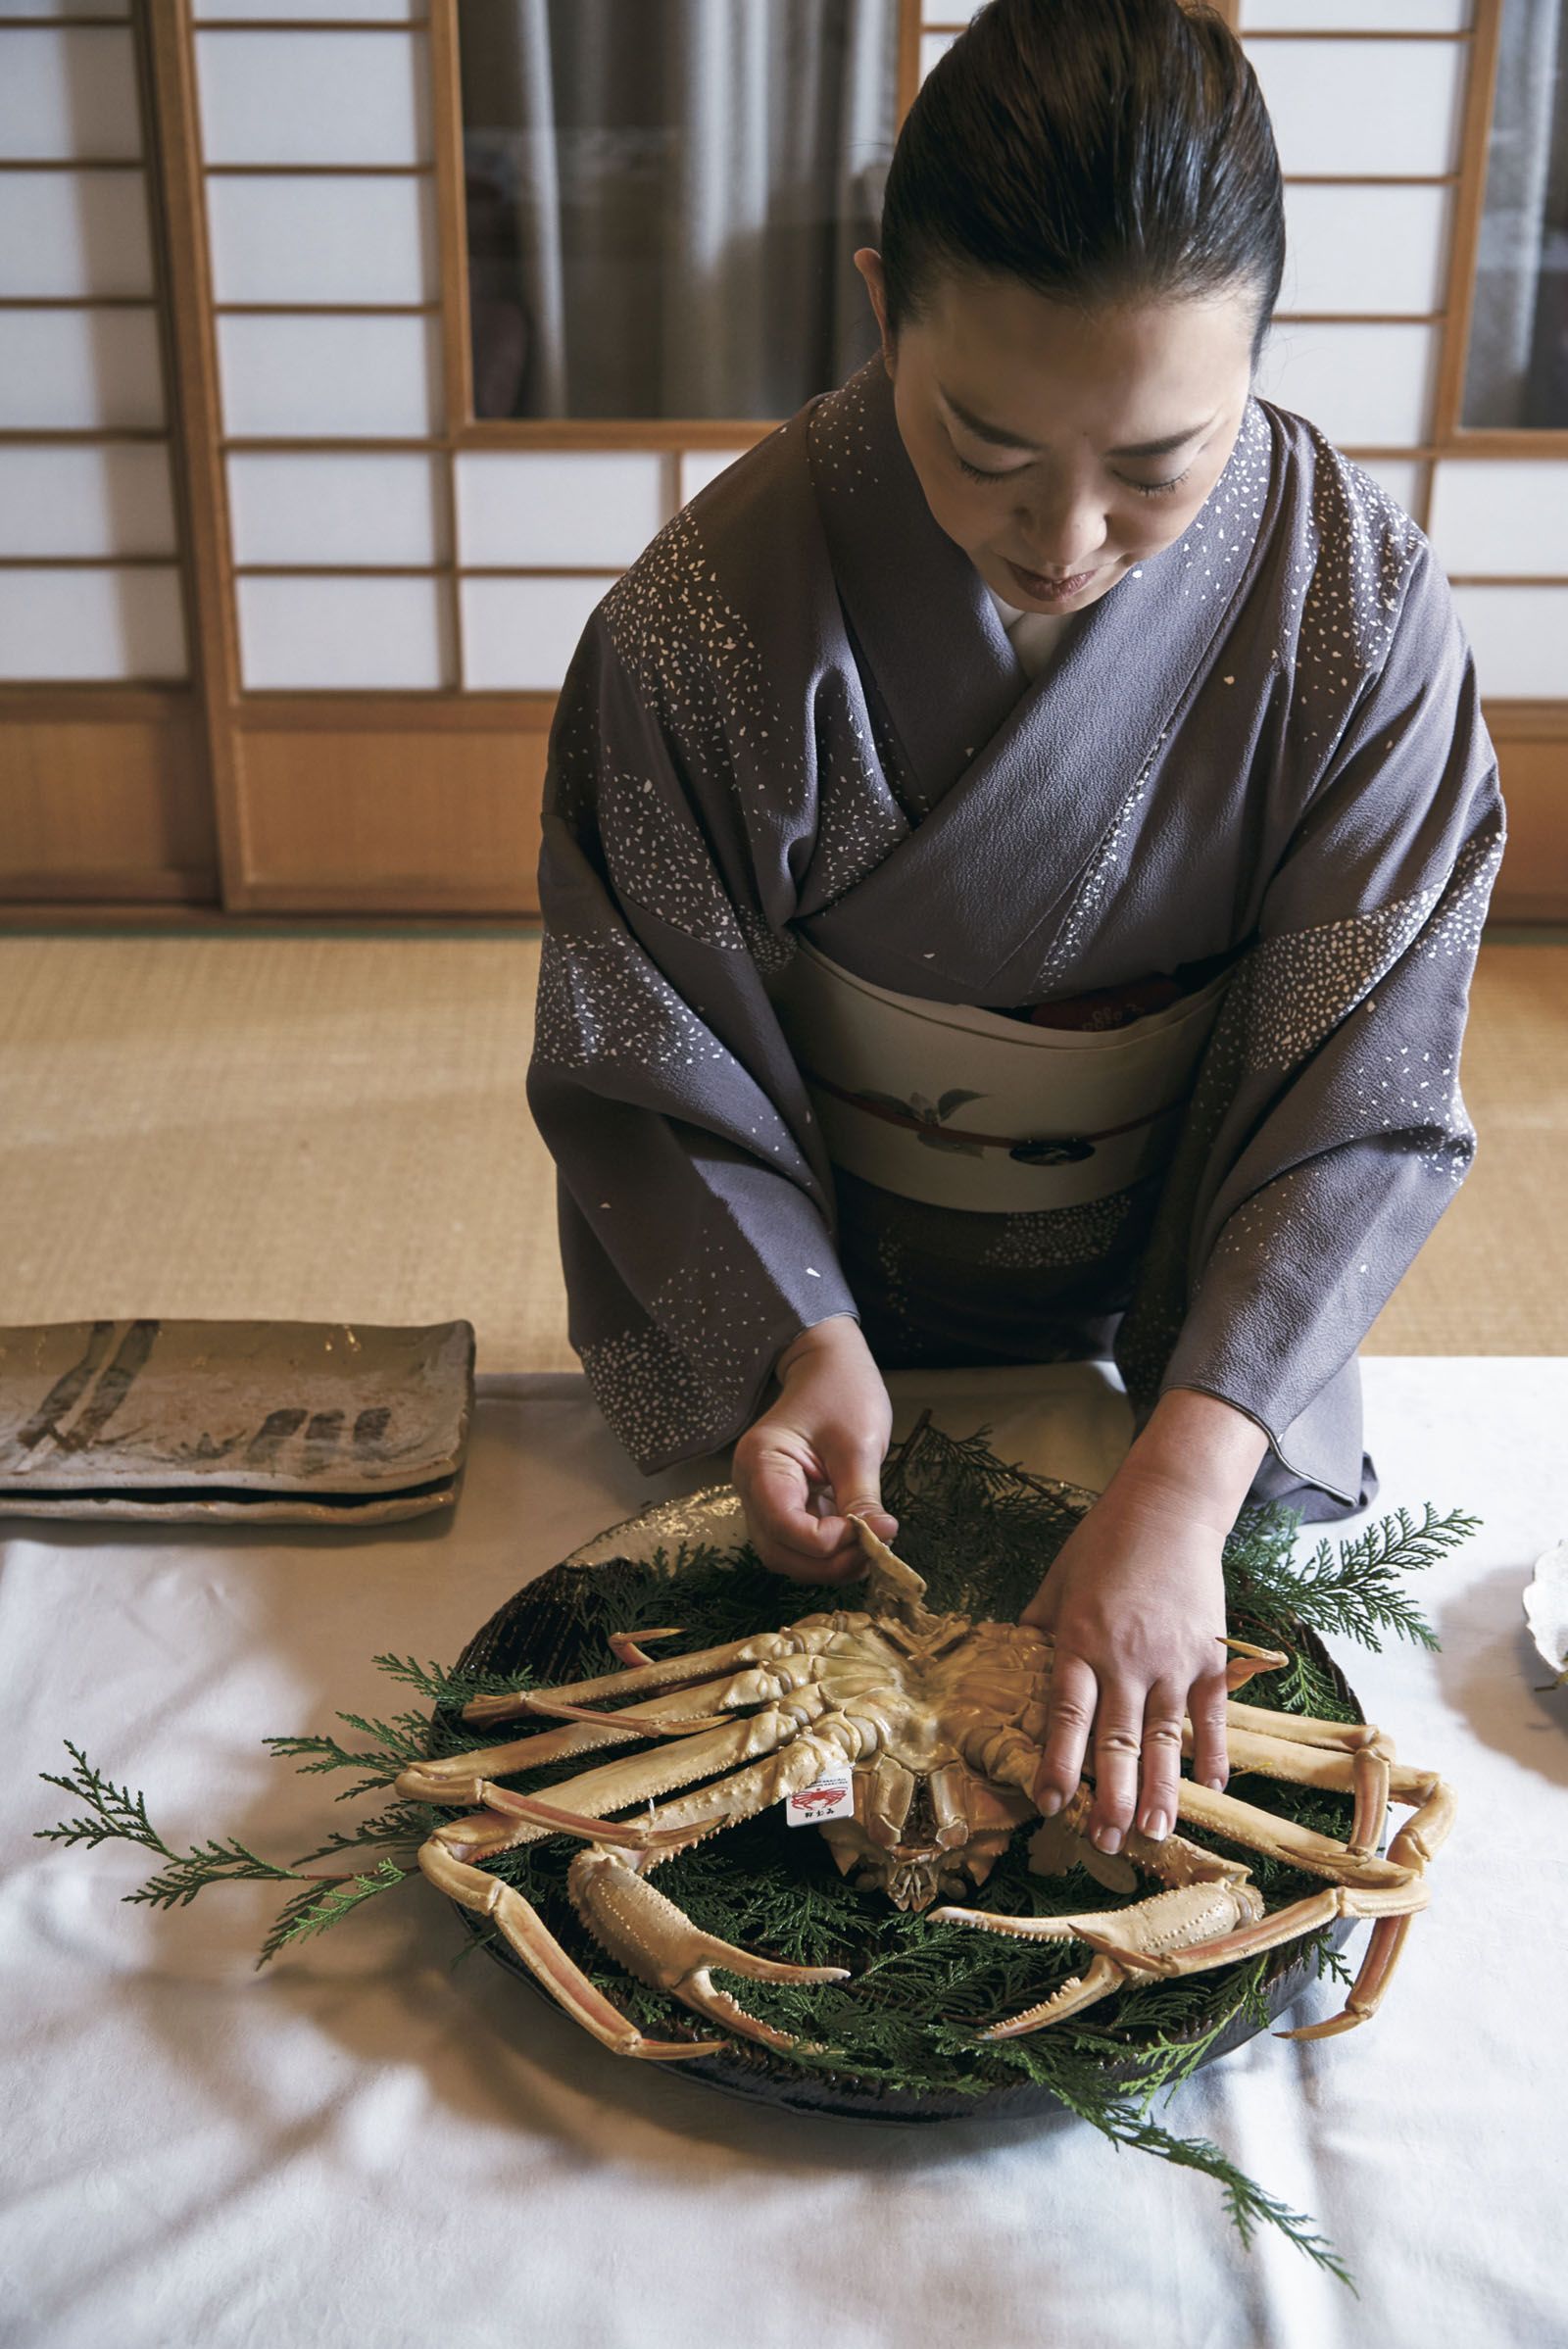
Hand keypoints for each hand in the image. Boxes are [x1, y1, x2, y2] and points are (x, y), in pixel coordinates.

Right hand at [732, 1316, 896, 1582]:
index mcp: (761, 1463)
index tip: (869, 1533)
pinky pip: (798, 1542)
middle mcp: (752, 1486)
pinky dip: (827, 1552)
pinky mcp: (784, 1504)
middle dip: (827, 1564)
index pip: (784, 1526)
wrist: (828, 1366)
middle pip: (779, 1552)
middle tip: (873, 1554)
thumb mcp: (859, 1445)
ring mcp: (764, 1498)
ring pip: (787, 1555)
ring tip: (868, 1549)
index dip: (827, 1544)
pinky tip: (857, 1542)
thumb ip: (862, 1499)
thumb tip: (879, 1542)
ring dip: (827, 1564)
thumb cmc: (842, 1392)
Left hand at [1020, 1389, 1267, 1850]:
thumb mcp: (1056, 1583)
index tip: (1050, 1805)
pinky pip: (1212, 1715)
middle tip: (1107, 1842)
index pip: (1066, 1718)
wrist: (1168, 1509)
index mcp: (1080, 1643)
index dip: (1058, 1765)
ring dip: (1161, 1791)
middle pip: (1118, 1742)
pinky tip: (1211, 1789)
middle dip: (1111, 1798)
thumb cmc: (1103, 1544)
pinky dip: (1212, 1752)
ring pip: (1166, 1739)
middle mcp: (1126, 1661)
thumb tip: (1011, 1664)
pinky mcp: (1210, 1656)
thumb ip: (1038, 1630)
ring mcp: (1173, 1662)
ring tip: (1155, 1834)